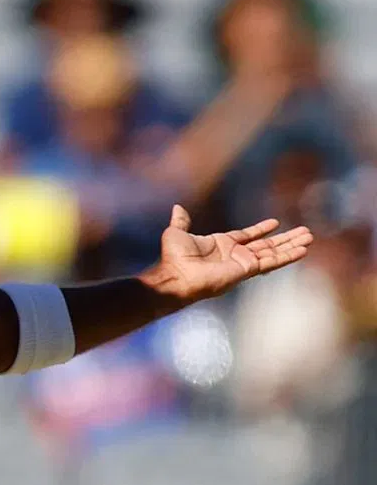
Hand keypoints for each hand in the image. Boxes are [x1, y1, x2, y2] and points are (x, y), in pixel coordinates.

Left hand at [143, 205, 313, 303]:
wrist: (176, 276)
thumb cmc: (174, 258)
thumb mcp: (176, 233)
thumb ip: (181, 221)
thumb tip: (177, 208)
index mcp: (221, 244)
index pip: (247, 236)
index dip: (261, 229)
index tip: (275, 222)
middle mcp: (235, 254)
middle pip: (266, 244)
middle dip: (285, 238)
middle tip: (305, 231)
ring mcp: (243, 263)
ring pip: (273, 252)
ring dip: (292, 245)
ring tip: (310, 237)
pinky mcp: (248, 269)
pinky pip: (272, 262)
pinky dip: (288, 256)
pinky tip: (303, 250)